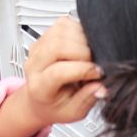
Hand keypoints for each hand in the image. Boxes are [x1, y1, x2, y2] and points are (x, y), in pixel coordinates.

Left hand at [0, 17, 102, 136]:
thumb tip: (102, 86)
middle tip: (95, 63)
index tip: (98, 74)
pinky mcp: (46, 34)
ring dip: (82, 40)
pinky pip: (64, 23)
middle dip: (83, 53)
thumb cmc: (55, 105)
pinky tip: (84, 44)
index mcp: (39, 86)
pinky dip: (79, 30)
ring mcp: (39, 46)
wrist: (39, 98)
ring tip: (90, 54)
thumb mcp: (73, 112)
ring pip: (61, 31)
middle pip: (58, 46)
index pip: (57, 72)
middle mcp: (35, 63)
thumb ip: (87, 99)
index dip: (82, 70)